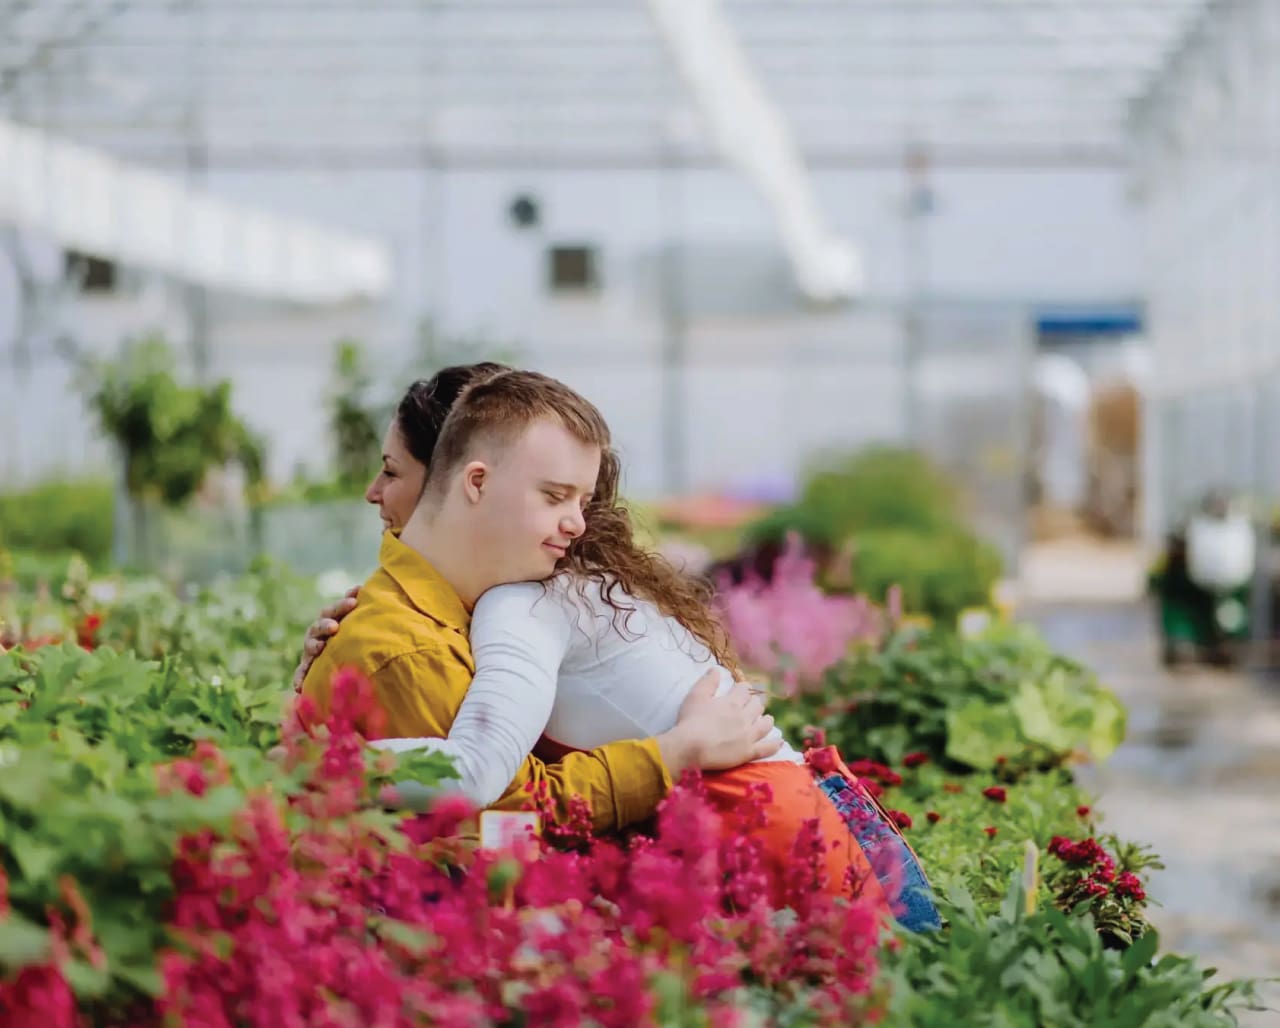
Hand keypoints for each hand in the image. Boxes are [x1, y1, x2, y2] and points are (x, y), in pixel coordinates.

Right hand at [291, 586, 358, 692]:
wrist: (339, 655)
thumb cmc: (348, 632)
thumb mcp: (350, 619)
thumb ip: (352, 603)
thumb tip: (358, 588)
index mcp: (329, 620)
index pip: (333, 610)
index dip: (342, 606)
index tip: (353, 601)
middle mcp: (317, 633)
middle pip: (319, 626)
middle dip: (325, 625)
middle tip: (334, 627)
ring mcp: (311, 650)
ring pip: (309, 646)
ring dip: (314, 646)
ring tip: (320, 648)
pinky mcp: (307, 667)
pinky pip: (301, 673)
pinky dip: (299, 678)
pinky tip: (299, 687)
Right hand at [657, 669, 780, 773]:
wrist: (689, 748)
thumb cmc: (690, 721)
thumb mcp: (695, 696)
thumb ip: (707, 682)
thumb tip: (716, 669)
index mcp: (732, 702)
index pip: (744, 690)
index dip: (742, 688)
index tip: (739, 690)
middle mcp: (744, 717)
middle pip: (757, 705)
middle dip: (754, 703)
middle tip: (749, 706)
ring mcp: (748, 736)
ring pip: (765, 724)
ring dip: (766, 720)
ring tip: (766, 719)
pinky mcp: (748, 752)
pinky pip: (767, 748)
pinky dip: (774, 744)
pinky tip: (779, 741)